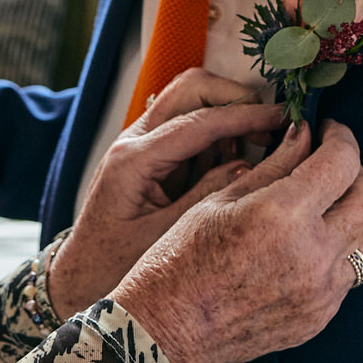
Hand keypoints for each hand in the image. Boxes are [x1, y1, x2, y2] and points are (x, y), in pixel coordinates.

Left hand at [48, 69, 284, 317]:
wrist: (80, 273)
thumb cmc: (113, 264)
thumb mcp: (164, 237)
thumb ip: (205, 198)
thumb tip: (249, 168)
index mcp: (132, 160)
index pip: (197, 121)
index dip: (245, 117)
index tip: (282, 119)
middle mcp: (133, 140)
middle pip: (191, 89)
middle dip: (235, 99)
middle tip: (269, 128)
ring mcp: (140, 142)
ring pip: (191, 99)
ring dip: (228, 114)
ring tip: (257, 147)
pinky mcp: (150, 151)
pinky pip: (189, 124)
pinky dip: (217, 133)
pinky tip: (234, 161)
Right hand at [112, 118, 362, 362]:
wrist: (170, 328)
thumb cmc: (183, 259)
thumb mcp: (221, 199)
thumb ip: (274, 165)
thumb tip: (303, 134)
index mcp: (283, 214)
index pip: (342, 162)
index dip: (342, 138)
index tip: (331, 132)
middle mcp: (313, 252)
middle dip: (355, 172)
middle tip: (330, 166)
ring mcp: (322, 289)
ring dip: (359, 215)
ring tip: (329, 208)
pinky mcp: (322, 315)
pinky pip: (353, 274)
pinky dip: (342, 251)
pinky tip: (312, 245)